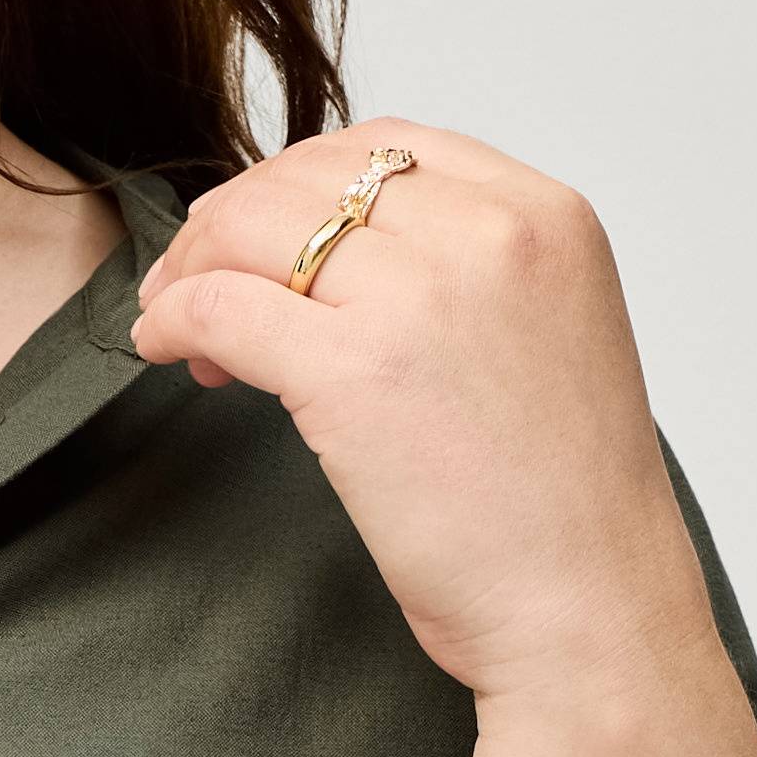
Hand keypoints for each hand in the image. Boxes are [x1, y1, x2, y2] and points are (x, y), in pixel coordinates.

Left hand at [129, 121, 715, 711]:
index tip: (264, 236)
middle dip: (233, 223)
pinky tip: (165, 348)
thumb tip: (332, 263)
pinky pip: (222, 307)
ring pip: (253, 229)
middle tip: (191, 281)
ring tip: (174, 321)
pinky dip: (174, 318)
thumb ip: (461, 280)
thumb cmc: (562, 509)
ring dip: (193, 267)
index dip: (302, 184)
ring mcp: (421, 296)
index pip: (388, 146)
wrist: (591, 611)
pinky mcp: (354, 370)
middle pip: (307, 178)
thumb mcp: (540, 341)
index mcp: (545, 216)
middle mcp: (490, 234)